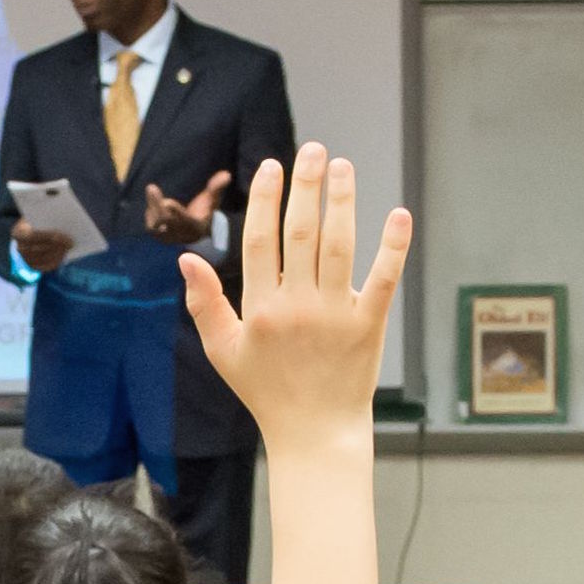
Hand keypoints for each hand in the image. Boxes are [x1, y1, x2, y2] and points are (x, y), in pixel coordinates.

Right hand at [11, 222, 75, 273]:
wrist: (27, 233)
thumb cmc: (34, 221)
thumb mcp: (36, 215)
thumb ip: (44, 216)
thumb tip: (61, 217)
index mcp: (18, 233)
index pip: (32, 236)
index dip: (48, 236)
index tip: (62, 234)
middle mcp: (20, 248)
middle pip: (39, 249)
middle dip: (56, 245)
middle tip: (71, 242)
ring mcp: (26, 259)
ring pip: (44, 258)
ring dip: (58, 253)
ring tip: (69, 247)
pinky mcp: (34, 266)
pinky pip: (46, 266)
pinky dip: (57, 260)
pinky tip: (65, 254)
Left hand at [143, 170, 232, 245]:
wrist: (196, 232)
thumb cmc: (204, 211)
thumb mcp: (212, 199)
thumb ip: (216, 188)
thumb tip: (226, 175)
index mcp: (197, 226)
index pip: (186, 220)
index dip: (177, 212)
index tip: (167, 202)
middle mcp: (183, 235)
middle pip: (167, 221)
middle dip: (158, 205)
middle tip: (151, 187)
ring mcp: (170, 238)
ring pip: (156, 225)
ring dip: (152, 206)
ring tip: (152, 190)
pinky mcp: (160, 238)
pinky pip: (151, 227)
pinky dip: (150, 213)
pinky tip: (153, 202)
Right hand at [181, 144, 409, 453]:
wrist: (313, 433)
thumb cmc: (265, 391)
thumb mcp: (223, 350)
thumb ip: (205, 303)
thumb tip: (184, 259)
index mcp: (260, 308)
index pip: (260, 240)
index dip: (266, 200)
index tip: (272, 167)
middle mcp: (297, 307)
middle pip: (301, 233)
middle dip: (306, 186)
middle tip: (313, 150)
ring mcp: (335, 316)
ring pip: (339, 247)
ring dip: (342, 202)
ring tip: (343, 167)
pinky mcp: (368, 327)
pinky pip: (383, 280)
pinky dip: (393, 247)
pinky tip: (398, 215)